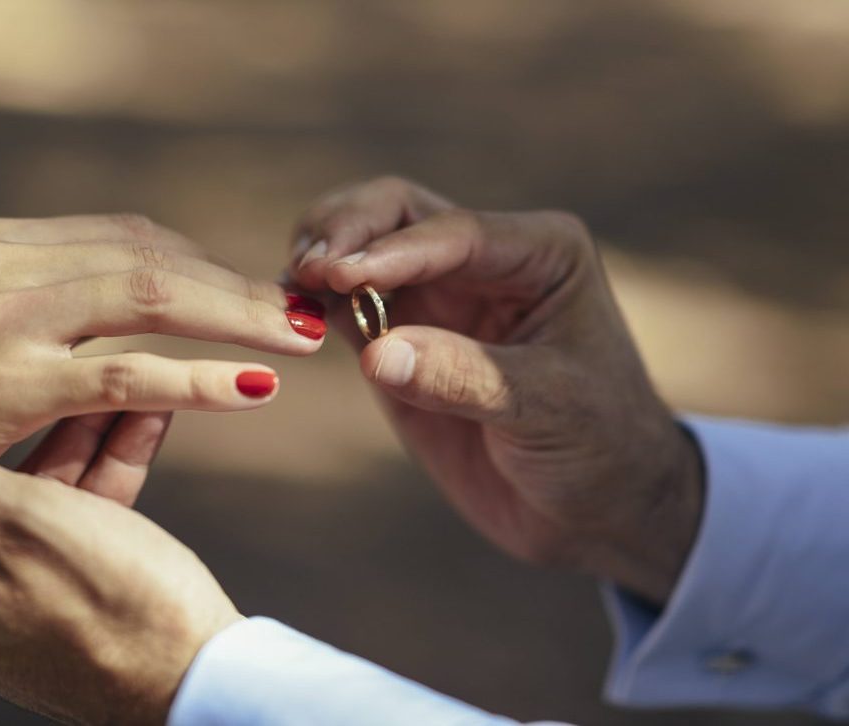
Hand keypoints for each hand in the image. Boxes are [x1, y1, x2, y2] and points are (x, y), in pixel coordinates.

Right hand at [0, 214, 326, 540]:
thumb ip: (56, 300)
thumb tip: (154, 290)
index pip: (130, 235)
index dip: (206, 262)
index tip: (260, 290)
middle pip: (151, 256)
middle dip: (237, 285)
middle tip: (306, 310)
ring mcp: (0, 317)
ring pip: (148, 299)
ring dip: (236, 319)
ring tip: (299, 338)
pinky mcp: (5, 381)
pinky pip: (126, 375)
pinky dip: (199, 378)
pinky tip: (252, 389)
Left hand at [0, 410, 239, 724]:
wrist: (198, 682)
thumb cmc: (107, 603)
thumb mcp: (19, 519)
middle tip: (30, 376)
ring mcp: (14, 613)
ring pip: (23, 510)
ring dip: (66, 445)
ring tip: (110, 384)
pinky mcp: (69, 610)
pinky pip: (68, 531)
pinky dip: (97, 480)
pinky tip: (138, 420)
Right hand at [289, 177, 702, 602]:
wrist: (597, 509)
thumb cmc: (600, 448)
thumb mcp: (548, 410)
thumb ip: (463, 377)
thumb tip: (377, 354)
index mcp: (539, 253)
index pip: (453, 232)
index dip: (392, 250)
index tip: (340, 274)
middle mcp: (482, 260)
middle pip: (396, 213)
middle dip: (346, 231)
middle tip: (308, 269)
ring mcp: (436, 298)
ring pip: (361, 248)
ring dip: (320, 258)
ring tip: (291, 288)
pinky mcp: (399, 340)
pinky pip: (344, 306)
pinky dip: (312, 304)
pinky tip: (288, 316)